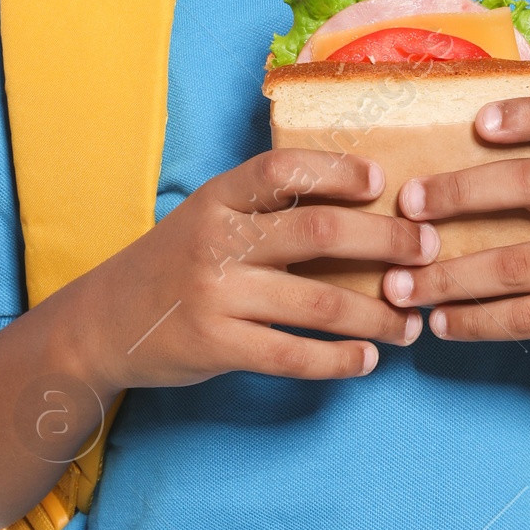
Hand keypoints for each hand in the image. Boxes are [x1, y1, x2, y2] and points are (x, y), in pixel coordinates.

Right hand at [73, 149, 437, 393]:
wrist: (101, 324)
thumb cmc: (174, 263)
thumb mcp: (208, 218)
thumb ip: (265, 208)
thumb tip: (359, 205)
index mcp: (218, 198)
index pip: (284, 168)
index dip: (338, 171)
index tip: (382, 182)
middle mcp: (217, 241)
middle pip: (318, 233)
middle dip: (386, 242)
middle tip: (427, 250)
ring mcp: (216, 296)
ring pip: (318, 304)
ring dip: (377, 314)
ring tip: (411, 322)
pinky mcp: (216, 346)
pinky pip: (293, 356)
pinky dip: (339, 361)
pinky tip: (367, 360)